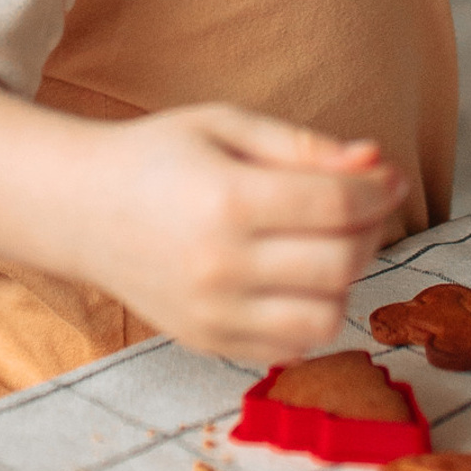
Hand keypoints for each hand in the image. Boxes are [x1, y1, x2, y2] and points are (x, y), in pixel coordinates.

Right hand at [87, 105, 406, 360]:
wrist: (81, 207)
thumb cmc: (156, 155)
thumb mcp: (225, 124)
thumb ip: (301, 146)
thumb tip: (374, 161)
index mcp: (227, 200)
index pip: (336, 205)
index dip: (377, 188)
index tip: (389, 174)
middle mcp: (222, 266)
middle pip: (340, 263)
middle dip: (371, 228)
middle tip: (364, 203)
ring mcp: (214, 313)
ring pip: (326, 317)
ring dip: (345, 278)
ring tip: (328, 241)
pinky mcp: (209, 341)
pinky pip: (290, 345)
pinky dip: (310, 313)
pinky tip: (296, 274)